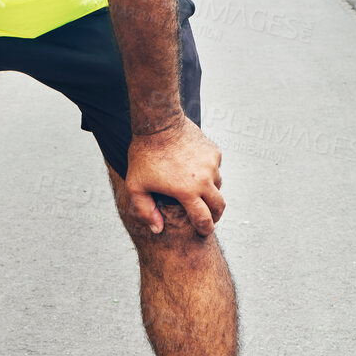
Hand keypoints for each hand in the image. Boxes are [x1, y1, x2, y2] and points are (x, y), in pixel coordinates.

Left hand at [125, 117, 223, 235]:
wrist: (159, 124)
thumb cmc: (144, 155)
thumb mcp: (136, 186)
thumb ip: (145, 211)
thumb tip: (158, 229)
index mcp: (186, 191)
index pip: (204, 219)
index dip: (205, 229)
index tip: (204, 231)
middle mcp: (204, 179)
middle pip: (219, 206)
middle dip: (215, 216)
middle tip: (209, 219)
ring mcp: (211, 165)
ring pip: (218, 186)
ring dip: (211, 193)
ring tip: (198, 192)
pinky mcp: (214, 152)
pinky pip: (216, 169)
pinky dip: (209, 173)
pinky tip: (195, 170)